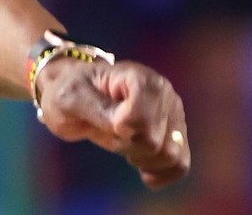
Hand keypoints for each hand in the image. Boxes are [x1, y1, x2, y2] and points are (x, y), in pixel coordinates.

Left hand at [37, 57, 190, 188]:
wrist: (78, 95)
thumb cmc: (70, 92)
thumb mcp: (71, 97)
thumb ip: (98, 108)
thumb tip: (127, 127)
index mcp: (139, 78)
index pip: (144, 117)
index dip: (125, 129)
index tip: (111, 124)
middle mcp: (165, 94)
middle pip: (156, 141)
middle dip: (128, 145)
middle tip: (111, 132)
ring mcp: (174, 115)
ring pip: (172, 155)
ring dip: (144, 159)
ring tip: (125, 145)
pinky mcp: (176, 135)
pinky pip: (180, 165)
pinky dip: (161, 173)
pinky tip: (142, 168)